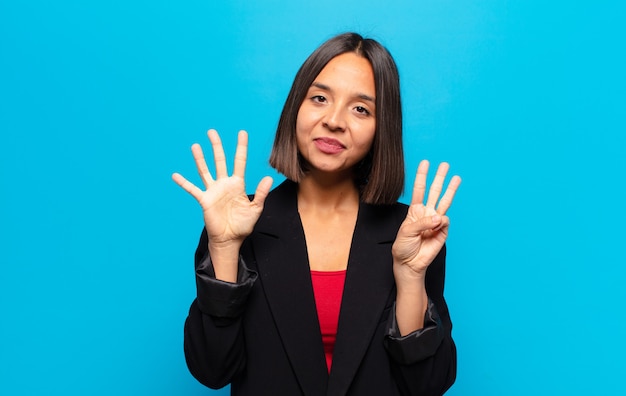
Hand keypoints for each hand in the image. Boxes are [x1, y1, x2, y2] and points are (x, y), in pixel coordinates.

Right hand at [172, 129, 272, 252]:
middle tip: (212, 132)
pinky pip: (192, 189)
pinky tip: (175, 176)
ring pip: (205, 171)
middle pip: (220, 161)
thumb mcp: (255, 208)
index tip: (242, 132)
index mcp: (238, 184)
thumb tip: (269, 177)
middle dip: (216, 146)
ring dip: (200, 159)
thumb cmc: (243, 224)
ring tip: (195, 146)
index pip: (240, 161)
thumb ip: (261, 193)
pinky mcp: (204, 200)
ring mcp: (213, 191)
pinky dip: (184, 183)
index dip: (241, 147)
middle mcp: (224, 184)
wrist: (230, 239)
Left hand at [392, 160, 460, 279]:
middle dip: (439, 178)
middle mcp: (426, 213)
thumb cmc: (403, 247)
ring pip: (445, 202)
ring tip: (456, 177)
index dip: (421, 176)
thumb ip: (422, 223)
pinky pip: (445, 222)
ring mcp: (435, 221)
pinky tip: (436, 226)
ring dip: (450, 190)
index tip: (424, 163)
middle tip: (445, 164)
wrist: (409, 263)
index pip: (419, 189)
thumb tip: (439, 218)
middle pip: (434, 191)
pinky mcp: (443, 231)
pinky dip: (441, 222)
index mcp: (414, 211)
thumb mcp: (406, 232)